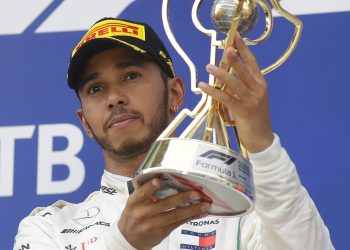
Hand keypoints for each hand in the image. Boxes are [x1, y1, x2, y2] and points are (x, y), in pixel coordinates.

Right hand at [118, 177, 210, 249]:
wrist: (129, 239)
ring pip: (175, 215)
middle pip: (165, 204)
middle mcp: (143, 213)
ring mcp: (153, 224)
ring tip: (205, 204)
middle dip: (182, 197)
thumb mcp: (133, 203)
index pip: (142, 193)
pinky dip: (190, 217)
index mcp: (134, 202)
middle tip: (196, 192)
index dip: (150, 187)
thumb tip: (164, 178)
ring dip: (192, 209)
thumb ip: (145, 193)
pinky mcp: (162, 232)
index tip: (159, 180)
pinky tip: (200, 213)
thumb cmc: (133, 215)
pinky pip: (178, 223)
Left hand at [198, 33, 273, 152]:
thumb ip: (240, 87)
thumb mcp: (251, 99)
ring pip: (235, 83)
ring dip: (220, 74)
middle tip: (226, 49)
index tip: (237, 37)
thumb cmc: (254, 117)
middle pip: (245, 70)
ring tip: (208, 67)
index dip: (244, 49)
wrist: (262, 139)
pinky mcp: (243, 112)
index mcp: (261, 84)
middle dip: (234, 59)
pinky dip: (213, 92)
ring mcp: (252, 101)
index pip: (253, 63)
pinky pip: (226, 99)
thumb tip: (224, 76)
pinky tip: (204, 86)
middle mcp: (258, 90)